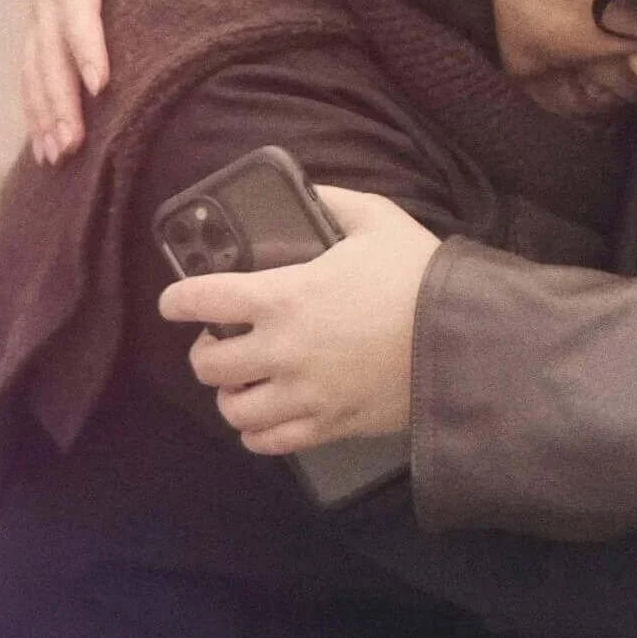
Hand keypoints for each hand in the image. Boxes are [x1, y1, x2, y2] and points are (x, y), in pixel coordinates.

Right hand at [23, 0, 203, 162]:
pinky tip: (47, 148)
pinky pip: (33, 72)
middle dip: (61, 98)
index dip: (86, 44)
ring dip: (45, 113)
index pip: (77, 5)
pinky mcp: (40, 27)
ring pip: (36, 68)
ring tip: (60, 156)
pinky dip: (37, 109)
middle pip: (51, 50)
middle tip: (76, 142)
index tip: (100, 83)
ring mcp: (40, 11)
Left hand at [159, 186, 440, 454]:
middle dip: (205, 351)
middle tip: (219, 342)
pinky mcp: (328, 426)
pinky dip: (258, 432)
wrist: (462, 338)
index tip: (174, 301)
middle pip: (209, 363)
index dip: (179, 299)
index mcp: (284, 295)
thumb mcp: (378, 220)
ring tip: (243, 384)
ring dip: (231, 394)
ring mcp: (303, 394)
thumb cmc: (418, 275)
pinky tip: (266, 417)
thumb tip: (307, 194)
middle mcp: (281, 350)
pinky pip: (270, 443)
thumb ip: (334, 202)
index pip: (205, 298)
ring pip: (234, 410)